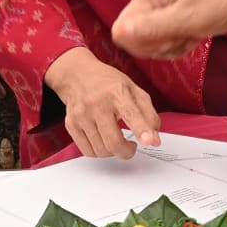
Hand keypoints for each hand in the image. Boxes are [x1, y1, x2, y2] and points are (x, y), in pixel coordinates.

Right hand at [44, 47, 160, 158]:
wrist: (77, 75)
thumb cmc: (108, 84)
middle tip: (131, 146)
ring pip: (101, 150)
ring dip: (113, 151)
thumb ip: (148, 114)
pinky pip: (88, 151)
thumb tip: (154, 139)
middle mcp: (97, 103)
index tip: (151, 141)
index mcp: (117, 92)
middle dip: (127, 152)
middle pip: (114, 142)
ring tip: (116, 139)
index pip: (132, 114)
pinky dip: (99, 151)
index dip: (142, 130)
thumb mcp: (134, 90)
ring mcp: (81, 115)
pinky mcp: (71, 124)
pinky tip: (102, 140)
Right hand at [112, 0, 226, 59]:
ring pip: (156, 39)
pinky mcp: (186, 13)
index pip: (123, 29)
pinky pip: (172, 36)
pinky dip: (184, 42)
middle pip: (137, 36)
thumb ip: (151, 29)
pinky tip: (200, 36)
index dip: (142, 43)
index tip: (169, 40)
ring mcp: (171, 5)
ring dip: (173, 45)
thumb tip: (115, 35)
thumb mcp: (188, 19)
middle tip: (185, 37)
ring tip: (196, 35)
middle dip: (159, 45)